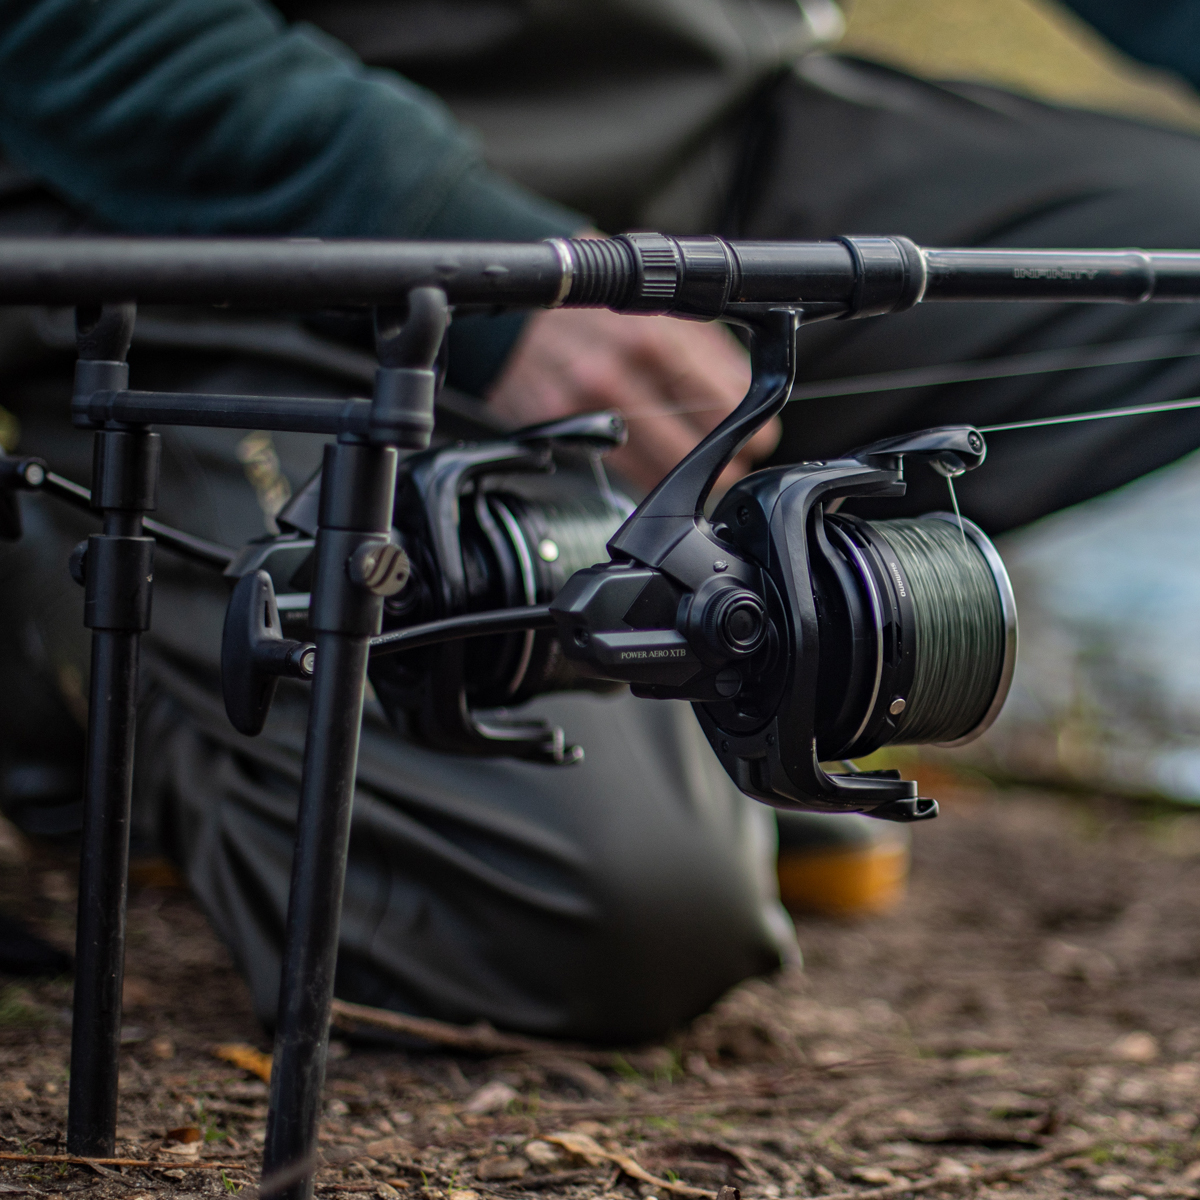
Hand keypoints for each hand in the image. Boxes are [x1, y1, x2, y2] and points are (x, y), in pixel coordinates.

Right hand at [485, 305, 780, 493]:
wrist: (512, 313)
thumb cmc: (591, 306)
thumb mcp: (653, 304)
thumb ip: (701, 346)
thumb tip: (743, 390)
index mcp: (655, 335)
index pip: (725, 402)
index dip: (751, 430)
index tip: (757, 440)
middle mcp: (622, 371)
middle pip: (699, 444)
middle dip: (725, 462)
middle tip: (731, 462)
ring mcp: (588, 404)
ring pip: (663, 468)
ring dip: (688, 475)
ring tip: (695, 467)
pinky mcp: (563, 429)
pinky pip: (623, 472)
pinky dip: (647, 476)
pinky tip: (655, 467)